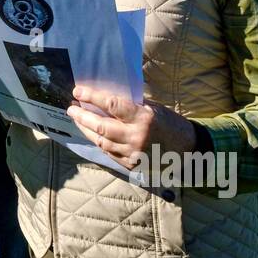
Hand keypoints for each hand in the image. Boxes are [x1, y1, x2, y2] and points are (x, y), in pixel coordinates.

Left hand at [66, 84, 196, 167]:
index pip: (112, 104)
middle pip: (101, 127)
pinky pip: (109, 153)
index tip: (77, 91)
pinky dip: (100, 143)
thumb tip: (103, 99)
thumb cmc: (169, 123)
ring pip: (102, 142)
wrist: (187, 149)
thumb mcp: (152, 108)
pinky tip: (93, 135)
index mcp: (143, 118)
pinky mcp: (132, 166)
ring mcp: (133, 154)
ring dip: (87, 130)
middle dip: (82, 117)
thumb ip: (130, 106)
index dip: (92, 97)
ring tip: (78, 120)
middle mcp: (137, 137)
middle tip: (71, 108)